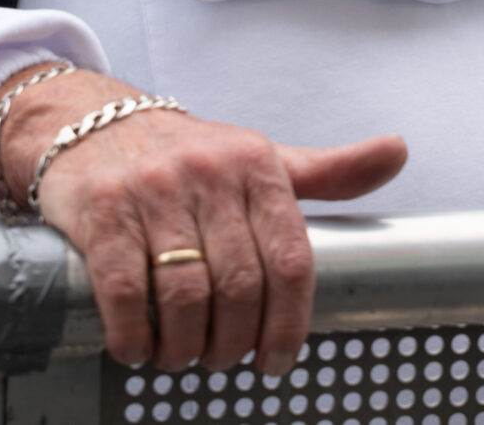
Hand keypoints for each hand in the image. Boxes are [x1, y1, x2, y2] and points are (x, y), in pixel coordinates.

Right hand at [0, 68, 406, 374]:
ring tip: (182, 355)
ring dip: (185, 346)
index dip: (290, 323)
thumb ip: (327, 171)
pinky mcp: (101, 212)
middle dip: (233, 342)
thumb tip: (396, 153)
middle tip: (224, 359)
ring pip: (184, 296)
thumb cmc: (186, 155)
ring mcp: (152, 192)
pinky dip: (134, 336)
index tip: (278, 359)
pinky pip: (124, 292)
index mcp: (256, 165)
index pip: (290, 259)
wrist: (87, 122)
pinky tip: (138, 348)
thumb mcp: (259, 157)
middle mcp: (207, 174)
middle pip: (238, 287)